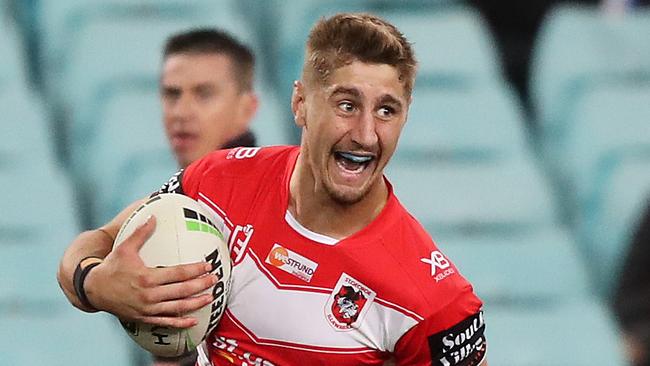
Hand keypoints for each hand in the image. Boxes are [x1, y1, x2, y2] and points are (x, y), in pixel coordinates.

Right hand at [84, 215, 217, 327]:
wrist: (93, 290)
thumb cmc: (111, 266)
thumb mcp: (124, 247)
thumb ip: (141, 233)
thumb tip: (154, 216)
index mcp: (147, 277)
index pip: (178, 273)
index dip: (195, 270)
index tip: (208, 266)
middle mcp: (149, 295)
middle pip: (181, 291)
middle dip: (201, 285)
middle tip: (215, 280)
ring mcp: (147, 309)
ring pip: (177, 308)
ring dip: (196, 303)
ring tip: (210, 298)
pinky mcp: (144, 318)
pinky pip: (165, 322)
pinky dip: (180, 323)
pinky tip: (193, 321)